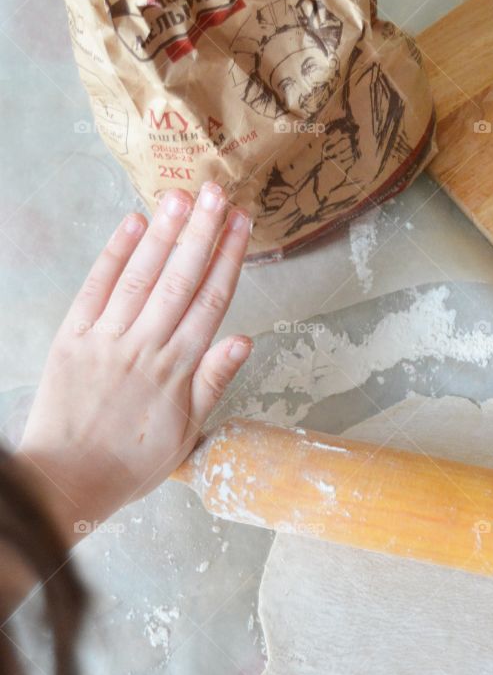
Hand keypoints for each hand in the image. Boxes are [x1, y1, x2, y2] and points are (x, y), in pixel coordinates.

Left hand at [17, 183, 252, 541]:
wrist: (66, 482)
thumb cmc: (132, 461)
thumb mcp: (187, 432)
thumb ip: (213, 381)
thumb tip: (244, 339)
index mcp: (177, 369)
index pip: (211, 302)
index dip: (229, 259)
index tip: (244, 225)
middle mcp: (144, 346)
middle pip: (179, 279)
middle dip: (202, 233)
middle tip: (218, 192)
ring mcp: (106, 339)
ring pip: (141, 277)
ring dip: (163, 234)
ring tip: (182, 197)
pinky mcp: (71, 337)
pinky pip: (95, 290)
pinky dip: (113, 255)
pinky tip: (132, 225)